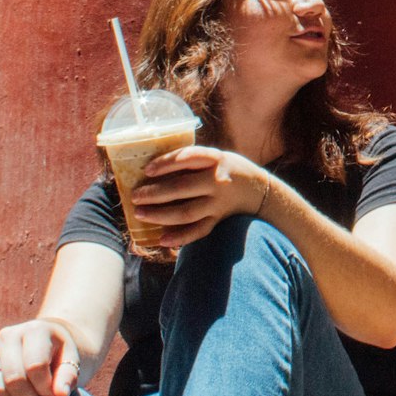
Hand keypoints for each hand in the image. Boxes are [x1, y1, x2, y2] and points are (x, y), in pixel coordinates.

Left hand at [133, 145, 273, 247]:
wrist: (259, 190)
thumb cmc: (228, 169)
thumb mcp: (217, 156)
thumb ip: (192, 161)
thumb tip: (153, 168)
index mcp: (216, 159)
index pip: (188, 158)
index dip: (166, 163)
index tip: (147, 170)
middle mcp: (218, 181)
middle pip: (182, 188)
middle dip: (155, 193)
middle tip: (135, 196)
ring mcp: (218, 203)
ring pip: (186, 212)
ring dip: (160, 214)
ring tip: (140, 213)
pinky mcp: (218, 219)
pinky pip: (198, 231)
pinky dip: (180, 237)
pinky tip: (162, 239)